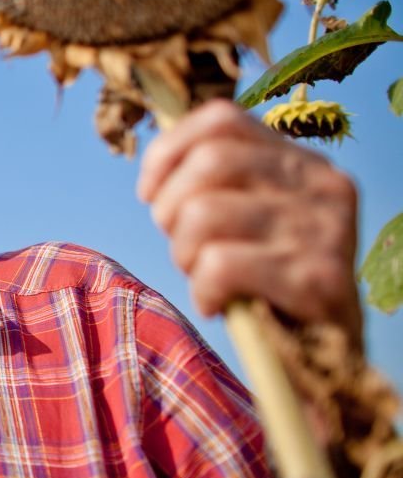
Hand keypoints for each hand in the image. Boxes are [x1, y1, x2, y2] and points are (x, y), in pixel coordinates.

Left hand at [137, 99, 359, 333]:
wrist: (328, 358)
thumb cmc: (271, 283)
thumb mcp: (252, 218)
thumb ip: (221, 183)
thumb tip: (158, 161)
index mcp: (303, 162)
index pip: (222, 119)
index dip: (169, 151)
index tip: (149, 193)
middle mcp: (322, 185)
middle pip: (208, 162)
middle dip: (170, 209)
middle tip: (179, 246)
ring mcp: (324, 230)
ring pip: (204, 213)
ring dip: (184, 254)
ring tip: (202, 277)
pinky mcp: (318, 278)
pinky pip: (220, 264)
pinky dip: (203, 290)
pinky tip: (217, 305)